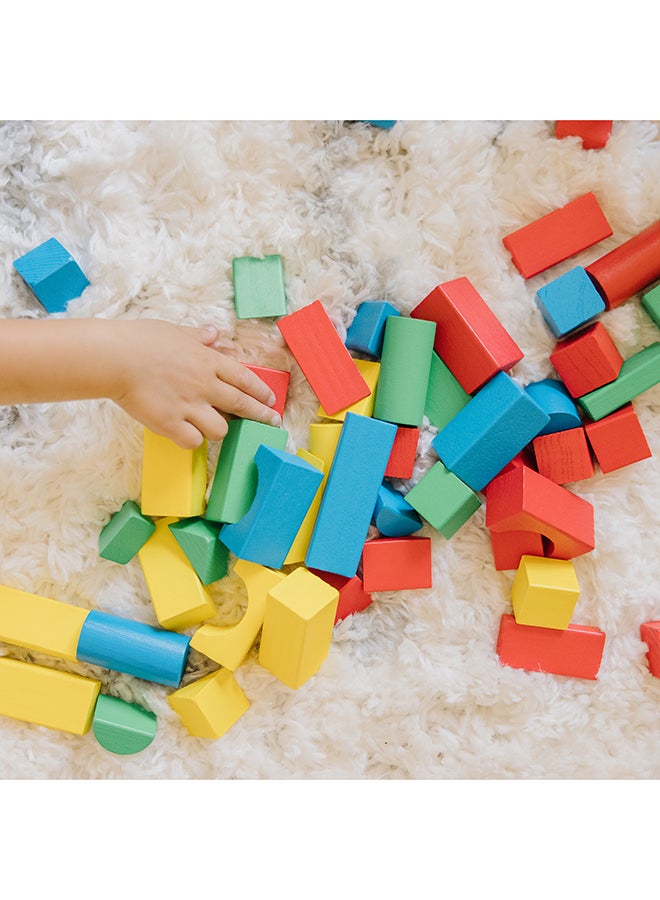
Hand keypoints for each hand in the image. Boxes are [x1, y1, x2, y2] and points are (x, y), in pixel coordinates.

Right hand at [111, 320, 281, 448]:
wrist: (113, 358)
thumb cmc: (140, 340)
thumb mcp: (174, 331)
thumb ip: (197, 336)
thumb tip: (213, 334)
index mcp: (208, 361)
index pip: (245, 379)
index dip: (261, 392)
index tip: (271, 400)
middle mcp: (204, 385)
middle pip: (243, 405)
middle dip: (261, 416)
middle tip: (272, 423)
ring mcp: (189, 406)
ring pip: (221, 429)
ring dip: (219, 429)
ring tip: (212, 427)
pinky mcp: (170, 424)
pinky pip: (193, 441)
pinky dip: (192, 440)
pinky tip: (186, 434)